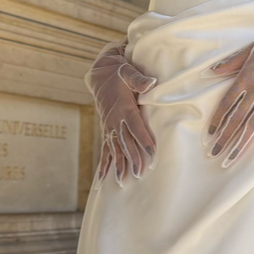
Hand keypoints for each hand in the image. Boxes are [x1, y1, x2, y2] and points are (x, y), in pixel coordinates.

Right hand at [87, 44, 157, 184]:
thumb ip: (139, 79)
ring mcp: (109, 126)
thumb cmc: (120, 73)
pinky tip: (103, 178)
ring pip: (115, 148)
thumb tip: (152, 82)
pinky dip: (105, 163)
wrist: (101, 74)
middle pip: (125, 142)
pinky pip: (105, 149)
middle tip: (138, 174)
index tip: (151, 153)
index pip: (135, 126)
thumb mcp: (128, 72)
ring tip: (122, 181)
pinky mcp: (106, 130)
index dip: (143, 139)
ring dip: (119, 165)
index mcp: (123, 107)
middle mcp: (114, 119)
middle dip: (132, 158)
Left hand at [207, 26, 253, 165]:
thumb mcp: (250, 49)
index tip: (210, 134)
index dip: (217, 120)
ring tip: (231, 159)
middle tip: (214, 153)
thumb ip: (231, 62)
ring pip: (253, 124)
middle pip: (236, 118)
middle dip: (223, 138)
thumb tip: (211, 71)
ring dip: (241, 143)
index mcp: (245, 78)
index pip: (226, 103)